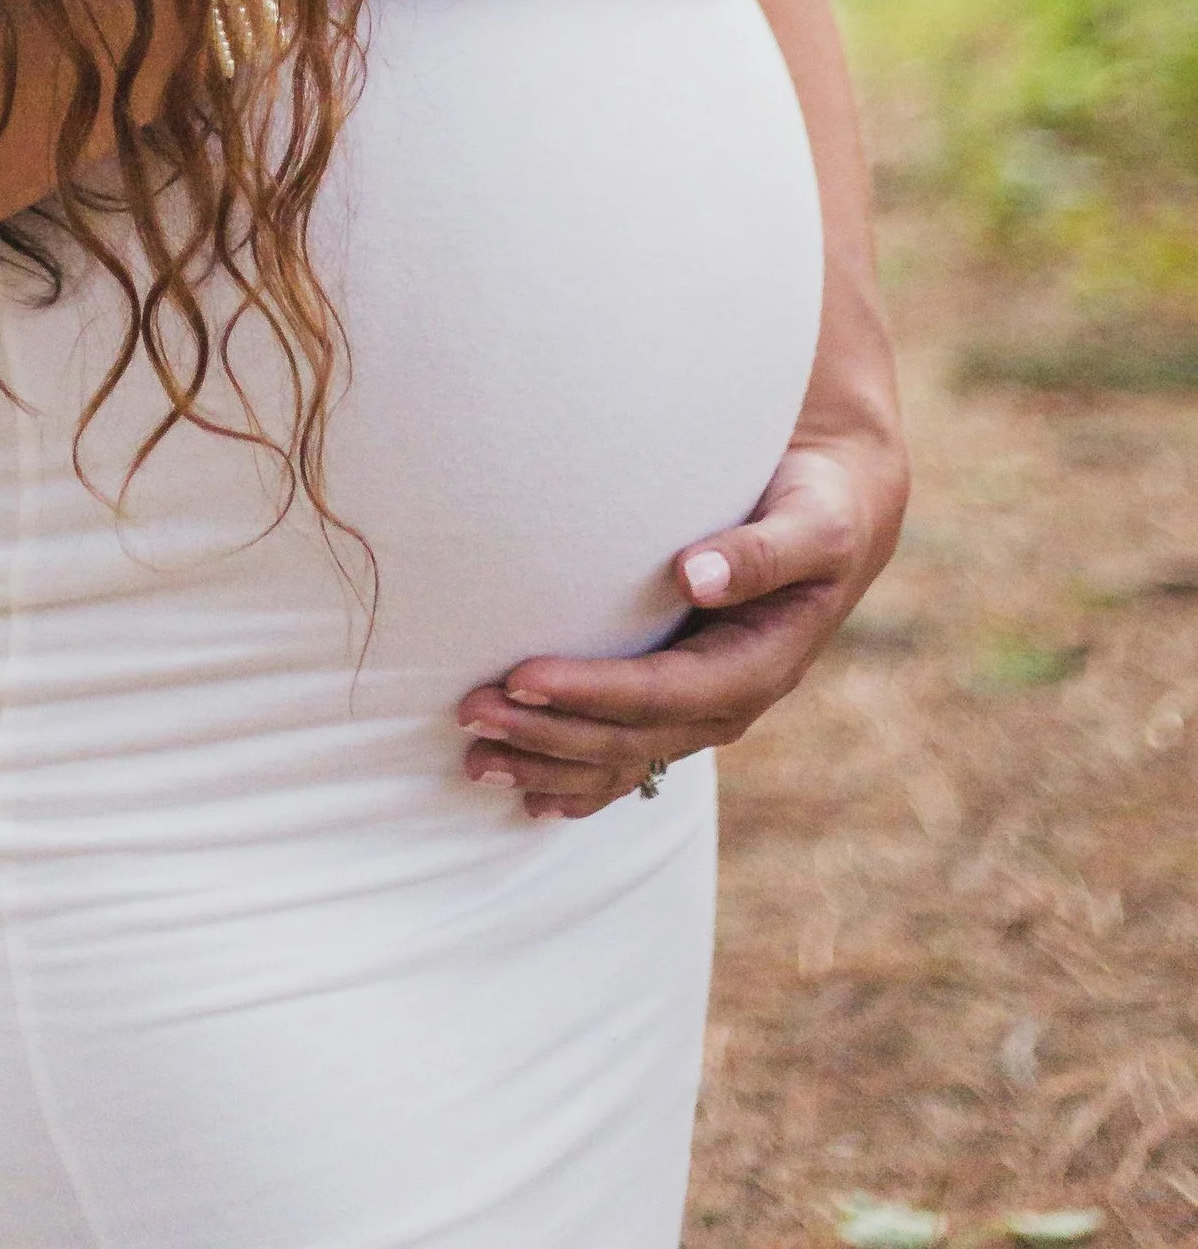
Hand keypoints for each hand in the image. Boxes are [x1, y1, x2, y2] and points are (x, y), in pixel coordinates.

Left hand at [453, 421, 910, 817]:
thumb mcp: (811, 526)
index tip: (521, 676)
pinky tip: (530, 797)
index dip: (591, 692)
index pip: (662, 693)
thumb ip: (761, 553)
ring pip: (622, 757)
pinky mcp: (685, 700)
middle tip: (469, 713)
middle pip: (630, 737)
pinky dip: (580, 781)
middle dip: (548, 732)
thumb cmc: (819, 509)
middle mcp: (731, 700)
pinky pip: (631, 758)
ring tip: (475, 761)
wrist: (839, 520)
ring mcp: (707, 709)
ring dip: (549, 764)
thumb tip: (692, 575)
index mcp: (761, 665)